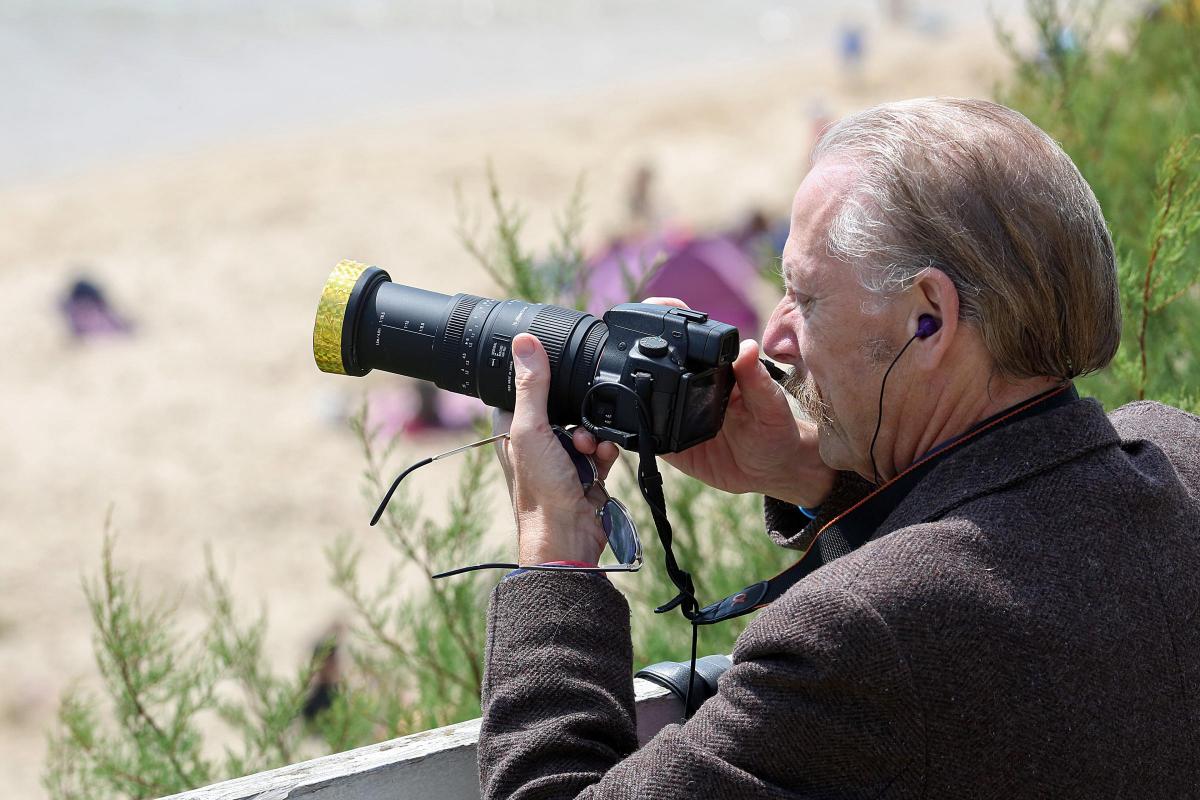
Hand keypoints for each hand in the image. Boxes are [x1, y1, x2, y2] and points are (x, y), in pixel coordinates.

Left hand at [492, 333, 620, 564]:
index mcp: (512, 429)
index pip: (527, 389)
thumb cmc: (541, 491)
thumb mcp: (532, 430)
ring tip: (589, 450)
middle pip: (564, 405)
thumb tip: (524, 341)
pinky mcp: (586, 471)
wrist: (570, 536)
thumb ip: (532, 386)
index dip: (543, 383)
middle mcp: (536, 442)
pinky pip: (603, 447)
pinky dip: (606, 452)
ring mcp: (562, 457)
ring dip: (594, 435)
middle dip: (579, 413)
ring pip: (587, 425)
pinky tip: (603, 462)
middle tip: (576, 431)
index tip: (557, 378)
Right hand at [628, 297, 833, 508]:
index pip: (688, 338)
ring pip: (642, 395)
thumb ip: (757, 380)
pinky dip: (630, 431)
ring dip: (625, 387)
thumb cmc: (775, 430)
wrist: (770, 469)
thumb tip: (748, 348)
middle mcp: (690, 385)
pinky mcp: (669, 443)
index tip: (654, 308)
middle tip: (622, 342)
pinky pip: (644, 435)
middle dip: (634, 347)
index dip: (668, 319)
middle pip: (656, 361)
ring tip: (611, 381)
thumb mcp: (770, 406)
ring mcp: (676, 413)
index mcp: (714, 368)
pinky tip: (620, 427)